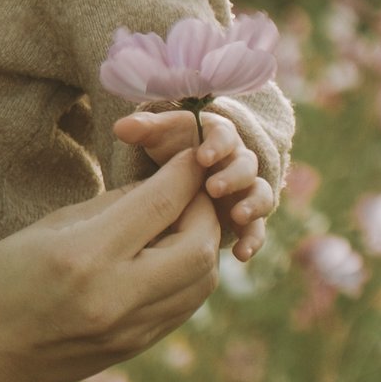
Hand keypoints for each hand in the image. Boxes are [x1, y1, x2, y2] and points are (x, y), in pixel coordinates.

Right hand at [0, 145, 221, 381]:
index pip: (161, 203)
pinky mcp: (134, 348)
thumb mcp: (47, 228)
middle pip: (199, 246)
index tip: (190, 154)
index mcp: (85, 256)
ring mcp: (129, 330)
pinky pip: (185, 305)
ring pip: (202, 281)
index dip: (185, 172)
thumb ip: (111, 206)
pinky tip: (169, 257)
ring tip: (182, 222)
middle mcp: (115, 297)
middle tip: (190, 190)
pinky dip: (190, 274)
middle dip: (204, 209)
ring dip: (203, 244)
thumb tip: (160, 187)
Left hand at [115, 103, 280, 261]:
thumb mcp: (159, 136)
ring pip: (259, 195)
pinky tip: (242, 254)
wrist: (186, 172)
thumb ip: (145, 130)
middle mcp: (238, 162)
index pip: (225, 136)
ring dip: (252, 206)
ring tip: (238, 217)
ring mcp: (245, 190)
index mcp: (220, 137)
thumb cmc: (172, 148)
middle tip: (214, 188)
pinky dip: (252, 240)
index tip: (202, 156)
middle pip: (246, 166)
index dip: (216, 145)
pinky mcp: (245, 217)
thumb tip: (121, 127)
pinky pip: (255, 228)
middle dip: (233, 177)